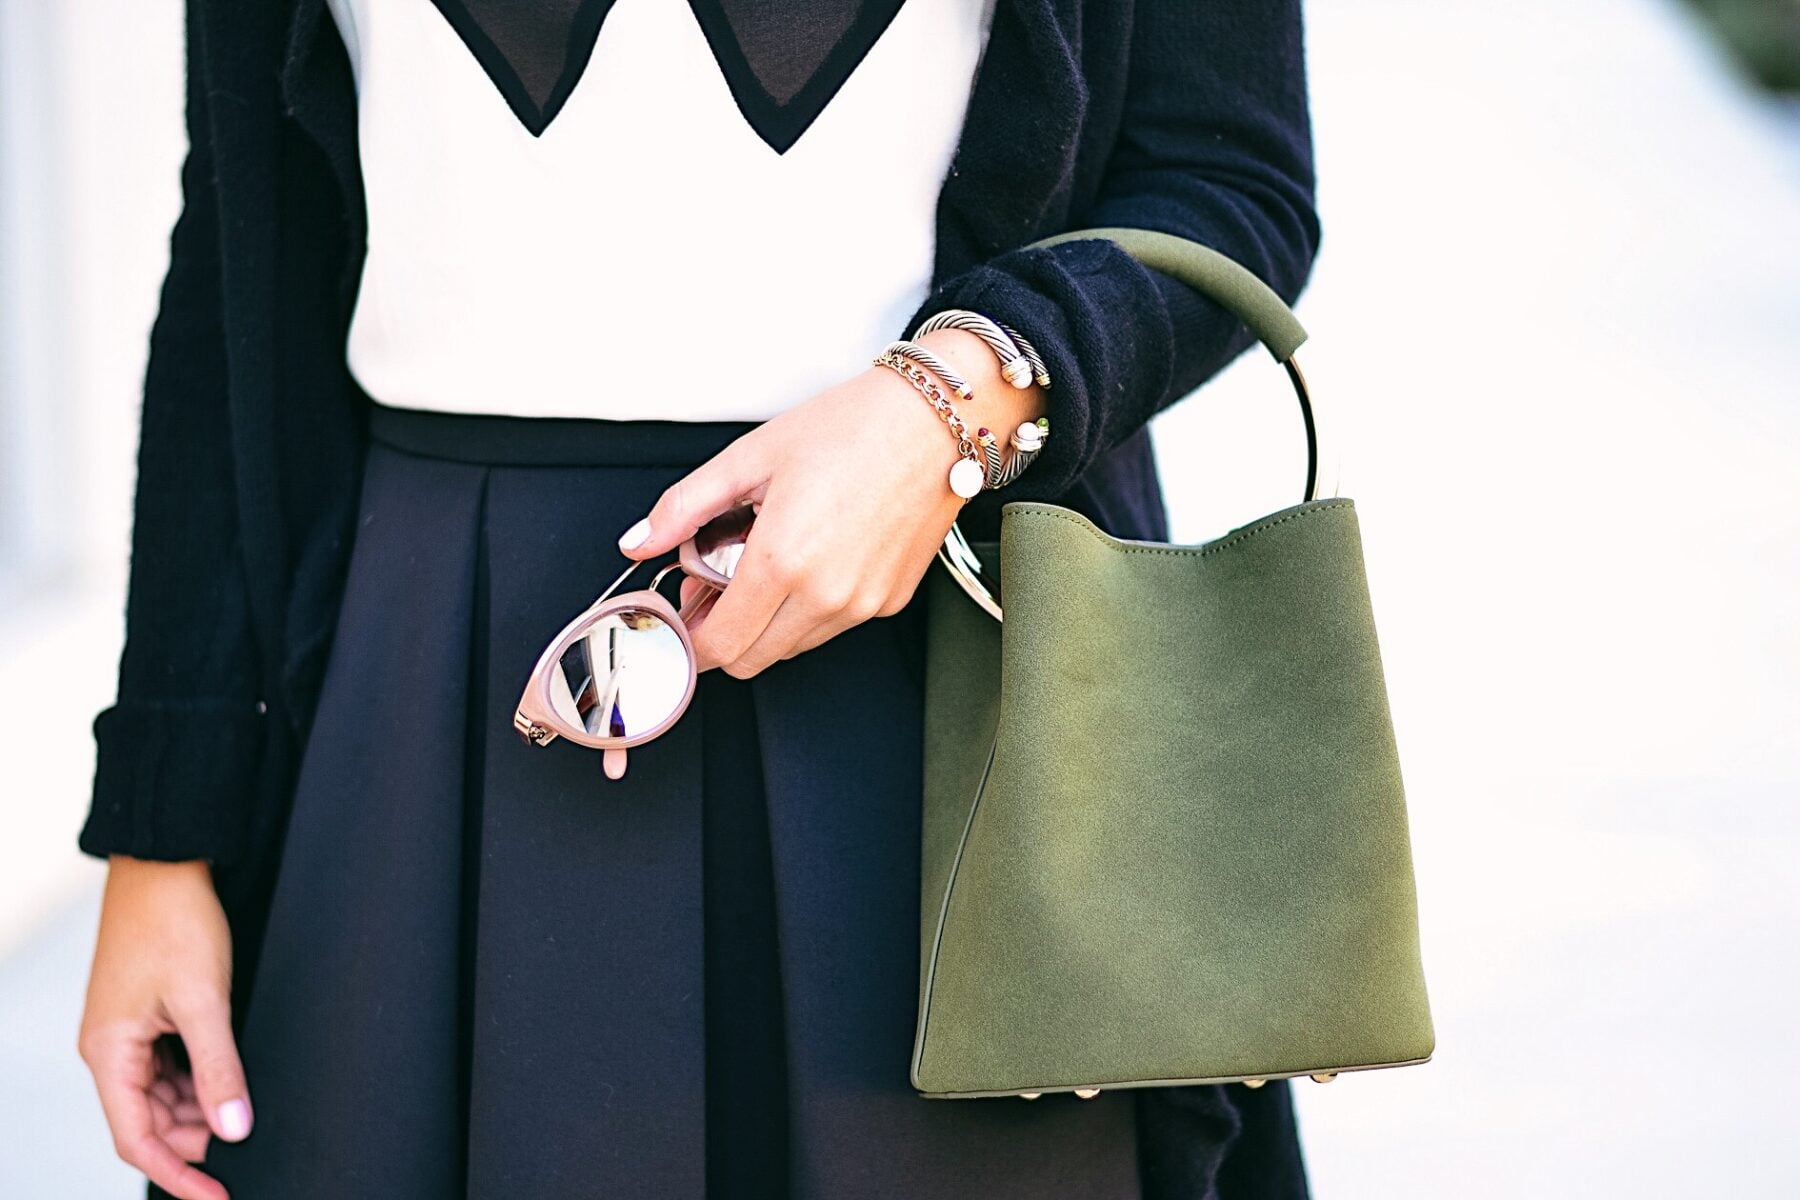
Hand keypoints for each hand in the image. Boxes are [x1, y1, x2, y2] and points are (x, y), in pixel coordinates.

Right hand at [79, 857, 249, 1199]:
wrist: (165, 866)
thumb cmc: (174, 924)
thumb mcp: (205, 1002)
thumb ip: (220, 1068)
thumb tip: (233, 1128)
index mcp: (109, 1053)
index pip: (137, 1138)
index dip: (177, 1173)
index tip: (215, 1196)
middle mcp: (109, 1049)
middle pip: (149, 1119)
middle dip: (194, 1135)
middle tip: (243, 1133)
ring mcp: (125, 1032)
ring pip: (161, 1094)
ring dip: (198, 1105)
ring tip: (239, 1102)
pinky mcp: (144, 1015)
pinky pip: (167, 1066)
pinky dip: (197, 1077)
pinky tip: (226, 1075)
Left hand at [619, 329, 1043, 676]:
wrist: (936, 421)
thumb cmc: (853, 428)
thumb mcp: (751, 457)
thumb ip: (685, 506)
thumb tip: (640, 540)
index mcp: (783, 562)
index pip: (718, 646)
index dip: (689, 639)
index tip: (681, 614)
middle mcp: (826, 596)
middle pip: (751, 660)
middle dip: (723, 634)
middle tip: (714, 586)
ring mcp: (862, 604)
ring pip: (791, 647)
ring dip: (766, 623)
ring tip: (763, 564)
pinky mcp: (889, 601)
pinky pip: (831, 626)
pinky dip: (808, 609)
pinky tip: (808, 560)